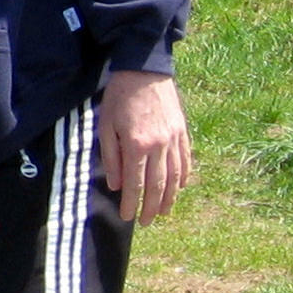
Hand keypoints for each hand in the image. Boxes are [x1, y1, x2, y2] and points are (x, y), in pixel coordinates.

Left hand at [99, 70, 191, 222]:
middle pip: (158, 185)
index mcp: (137, 146)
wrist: (145, 70)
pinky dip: (184, 176)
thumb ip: (111, 157)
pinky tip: (181, 187)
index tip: (128, 217)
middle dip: (152, 207)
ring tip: (164, 212)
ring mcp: (174, 139)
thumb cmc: (119, 97)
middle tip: (147, 222)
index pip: (136, 184)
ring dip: (170, 197)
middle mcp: (159, 146)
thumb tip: (116, 185)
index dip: (132, 204)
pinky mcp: (182, 131)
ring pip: (175, 176)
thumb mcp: (106, 126)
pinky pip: (186, 160)